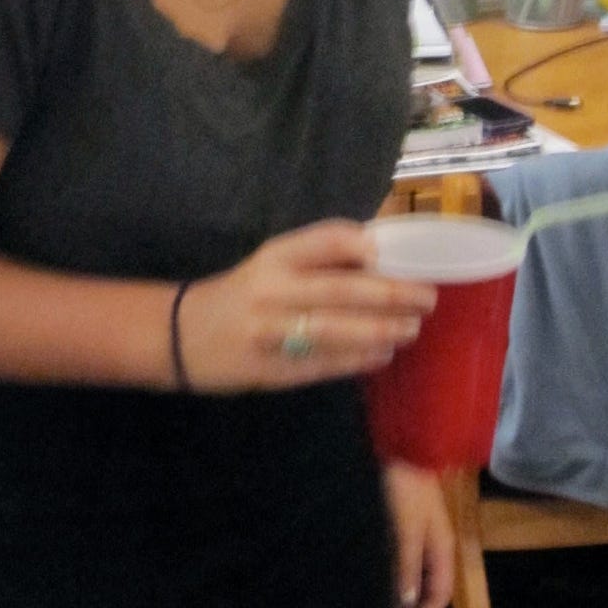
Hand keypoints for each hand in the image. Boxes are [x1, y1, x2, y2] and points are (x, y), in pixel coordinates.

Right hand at [178, 219, 436, 390]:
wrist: (181, 335)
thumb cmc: (240, 295)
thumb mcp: (270, 267)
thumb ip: (319, 261)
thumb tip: (387, 257)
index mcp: (273, 257)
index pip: (325, 240)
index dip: (362, 244)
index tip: (393, 253)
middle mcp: (270, 290)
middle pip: (340, 289)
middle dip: (391, 294)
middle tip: (427, 299)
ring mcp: (269, 332)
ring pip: (334, 330)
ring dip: (380, 330)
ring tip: (410, 330)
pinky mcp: (270, 368)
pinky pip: (322, 364)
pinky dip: (357, 360)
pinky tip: (380, 356)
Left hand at [384, 459, 454, 607]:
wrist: (407, 453)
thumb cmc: (406, 490)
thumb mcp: (406, 529)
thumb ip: (408, 565)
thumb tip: (409, 603)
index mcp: (442, 549)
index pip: (438, 594)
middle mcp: (439, 547)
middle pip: (433, 589)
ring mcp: (429, 537)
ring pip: (425, 578)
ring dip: (413, 599)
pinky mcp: (416, 527)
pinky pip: (416, 564)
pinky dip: (408, 580)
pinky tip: (399, 586)